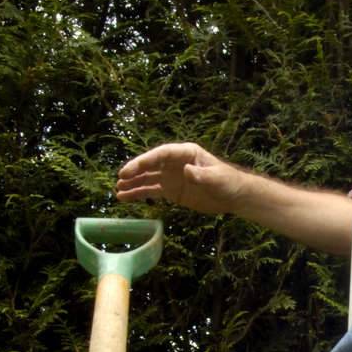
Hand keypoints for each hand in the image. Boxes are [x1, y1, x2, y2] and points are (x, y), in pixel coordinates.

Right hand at [115, 143, 245, 214]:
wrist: (233, 196)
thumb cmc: (228, 182)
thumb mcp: (216, 178)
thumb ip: (201, 175)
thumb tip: (186, 171)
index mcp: (185, 153)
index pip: (162, 154)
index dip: (147, 160)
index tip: (133, 168)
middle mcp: (174, 163)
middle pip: (151, 164)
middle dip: (135, 170)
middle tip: (121, 177)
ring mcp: (171, 176)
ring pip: (147, 178)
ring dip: (132, 183)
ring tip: (118, 189)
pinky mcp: (171, 190)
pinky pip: (151, 191)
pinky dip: (138, 194)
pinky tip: (125, 197)